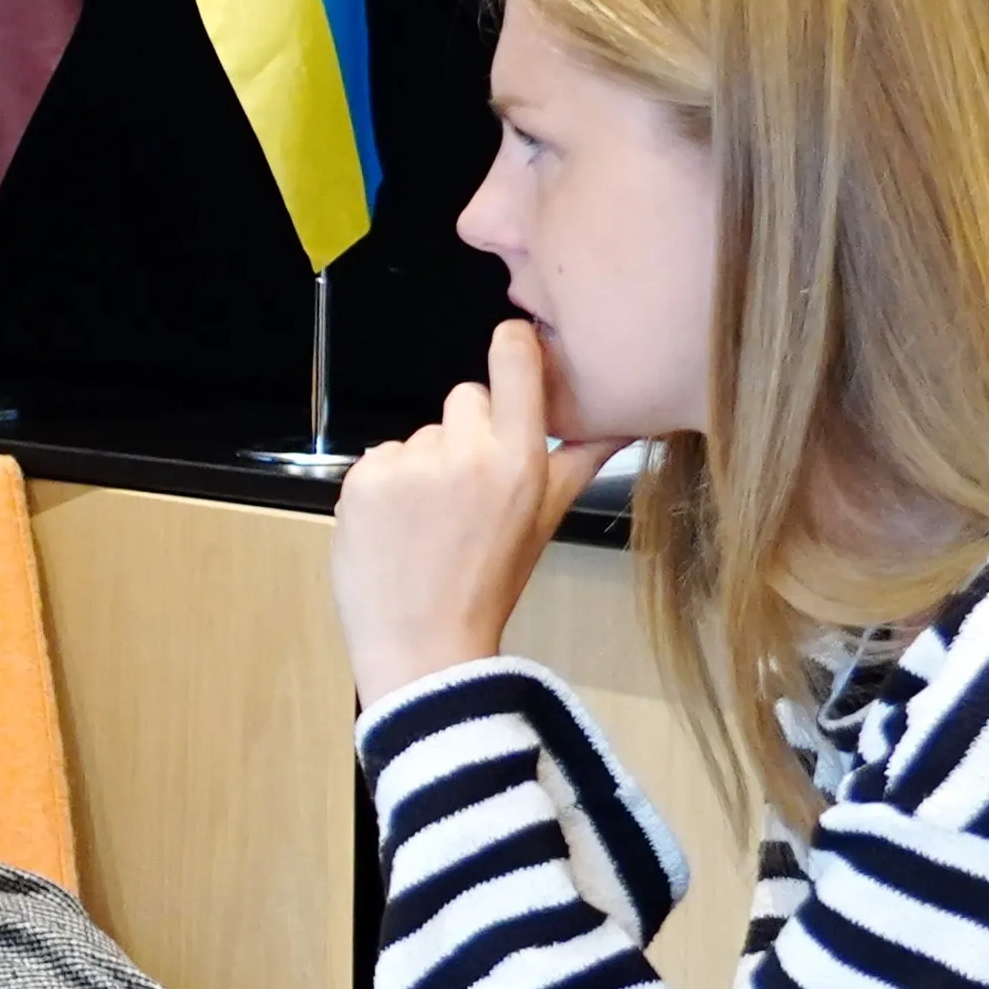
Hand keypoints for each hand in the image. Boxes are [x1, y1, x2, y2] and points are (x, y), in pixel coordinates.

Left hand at [332, 319, 614, 700]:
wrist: (423, 644)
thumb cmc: (489, 582)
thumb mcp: (545, 520)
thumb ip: (580, 461)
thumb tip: (627, 419)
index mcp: (518, 459)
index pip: (514, 360)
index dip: (513, 345)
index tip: (513, 346)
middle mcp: (464, 452)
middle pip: (465, 398)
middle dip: (467, 432)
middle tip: (467, 490)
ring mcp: (408, 464)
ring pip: (420, 434)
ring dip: (424, 464)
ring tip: (429, 519)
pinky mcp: (361, 479)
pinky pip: (380, 457)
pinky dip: (386, 485)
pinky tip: (397, 525)